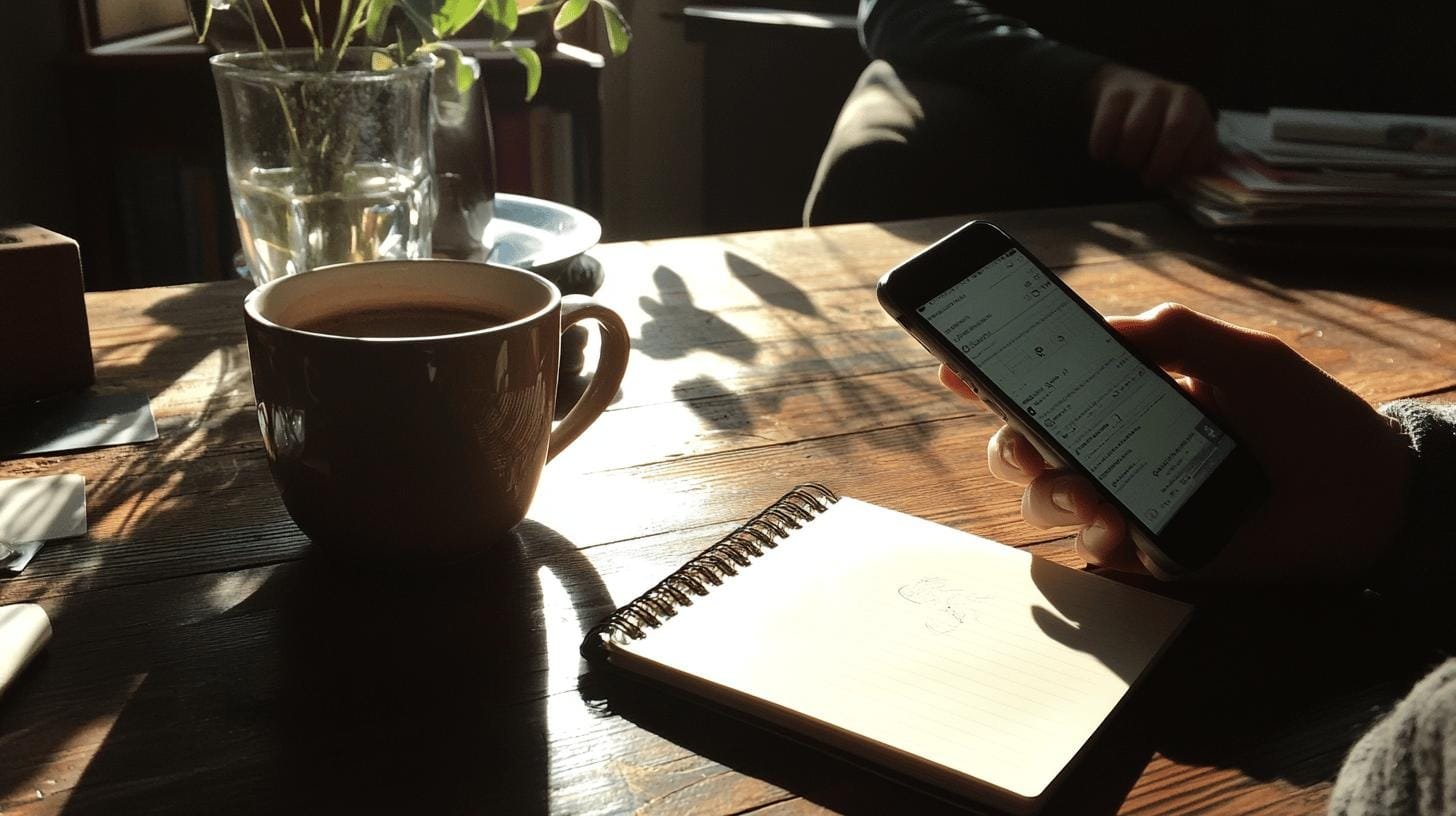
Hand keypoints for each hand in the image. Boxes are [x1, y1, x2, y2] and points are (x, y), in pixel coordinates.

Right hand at [941, 303, 1413, 583]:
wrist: (1366, 494)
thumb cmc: (1306, 416)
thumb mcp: (1242, 356)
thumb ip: (1174, 333)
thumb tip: (1104, 327)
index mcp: (1127, 393)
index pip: (1045, 382)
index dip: (992, 376)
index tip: (956, 367)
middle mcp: (1114, 445)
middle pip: (1023, 443)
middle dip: (1007, 440)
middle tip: (1028, 440)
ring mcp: (1126, 498)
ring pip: (1043, 495)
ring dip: (1047, 488)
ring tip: (1086, 488)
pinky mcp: (1148, 549)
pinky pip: (1092, 547)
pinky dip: (1092, 532)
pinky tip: (1114, 521)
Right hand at [1086, 64, 1217, 187]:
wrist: (1127, 92)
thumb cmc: (1158, 130)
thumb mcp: (1183, 142)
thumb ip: (1192, 162)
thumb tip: (1200, 181)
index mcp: (1195, 109)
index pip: (1198, 146)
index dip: (1181, 169)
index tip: (1167, 179)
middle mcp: (1175, 95)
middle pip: (1174, 131)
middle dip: (1159, 165)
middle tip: (1148, 179)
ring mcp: (1144, 92)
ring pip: (1136, 134)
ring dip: (1128, 159)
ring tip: (1128, 160)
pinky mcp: (1114, 97)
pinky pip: (1107, 134)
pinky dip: (1103, 152)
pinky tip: (1107, 152)